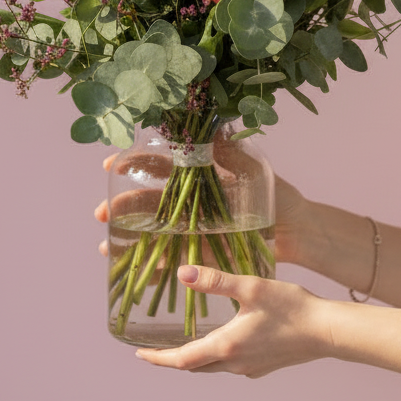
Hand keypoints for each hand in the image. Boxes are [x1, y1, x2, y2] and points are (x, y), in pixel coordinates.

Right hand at [94, 154, 310, 262]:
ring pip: (153, 232)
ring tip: (107, 247)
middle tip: (102, 214)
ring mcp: (193, 228)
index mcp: (199, 174)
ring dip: (128, 239)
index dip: (134, 164)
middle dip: (121, 206)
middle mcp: (190, 201)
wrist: (298, 231)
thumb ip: (231, 152)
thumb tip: (209, 128)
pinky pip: (173, 260)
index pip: (159, 164)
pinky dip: (154, 267)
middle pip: (148, 200)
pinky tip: (135, 273)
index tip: (112, 165)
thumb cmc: (280, 195)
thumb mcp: (255, 170)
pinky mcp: (202, 253)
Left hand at [134, 265, 333, 376]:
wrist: (328, 332)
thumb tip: (182, 273)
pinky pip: (232, 364)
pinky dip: (218, 355)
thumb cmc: (292, 307)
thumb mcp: (251, 287)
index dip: (157, 358)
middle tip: (154, 349)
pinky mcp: (264, 366)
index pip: (181, 359)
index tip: (139, 355)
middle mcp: (235, 363)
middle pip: (194, 367)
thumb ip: (215, 281)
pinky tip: (224, 339)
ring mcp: (251, 367)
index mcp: (226, 345)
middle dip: (173, 359)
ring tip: (184, 343)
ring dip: (195, 357)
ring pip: (213, 367)